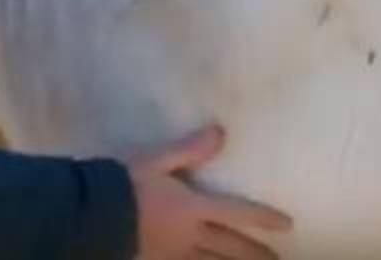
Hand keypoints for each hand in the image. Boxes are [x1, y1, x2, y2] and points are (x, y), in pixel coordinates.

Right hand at [127, 125, 291, 259]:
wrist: (93, 215)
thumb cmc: (126, 183)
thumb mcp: (157, 160)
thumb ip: (189, 149)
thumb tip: (221, 133)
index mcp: (193, 207)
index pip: (237, 213)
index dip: (263, 218)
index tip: (286, 225)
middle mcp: (189, 234)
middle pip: (230, 246)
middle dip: (254, 252)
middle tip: (277, 259)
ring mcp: (174, 252)